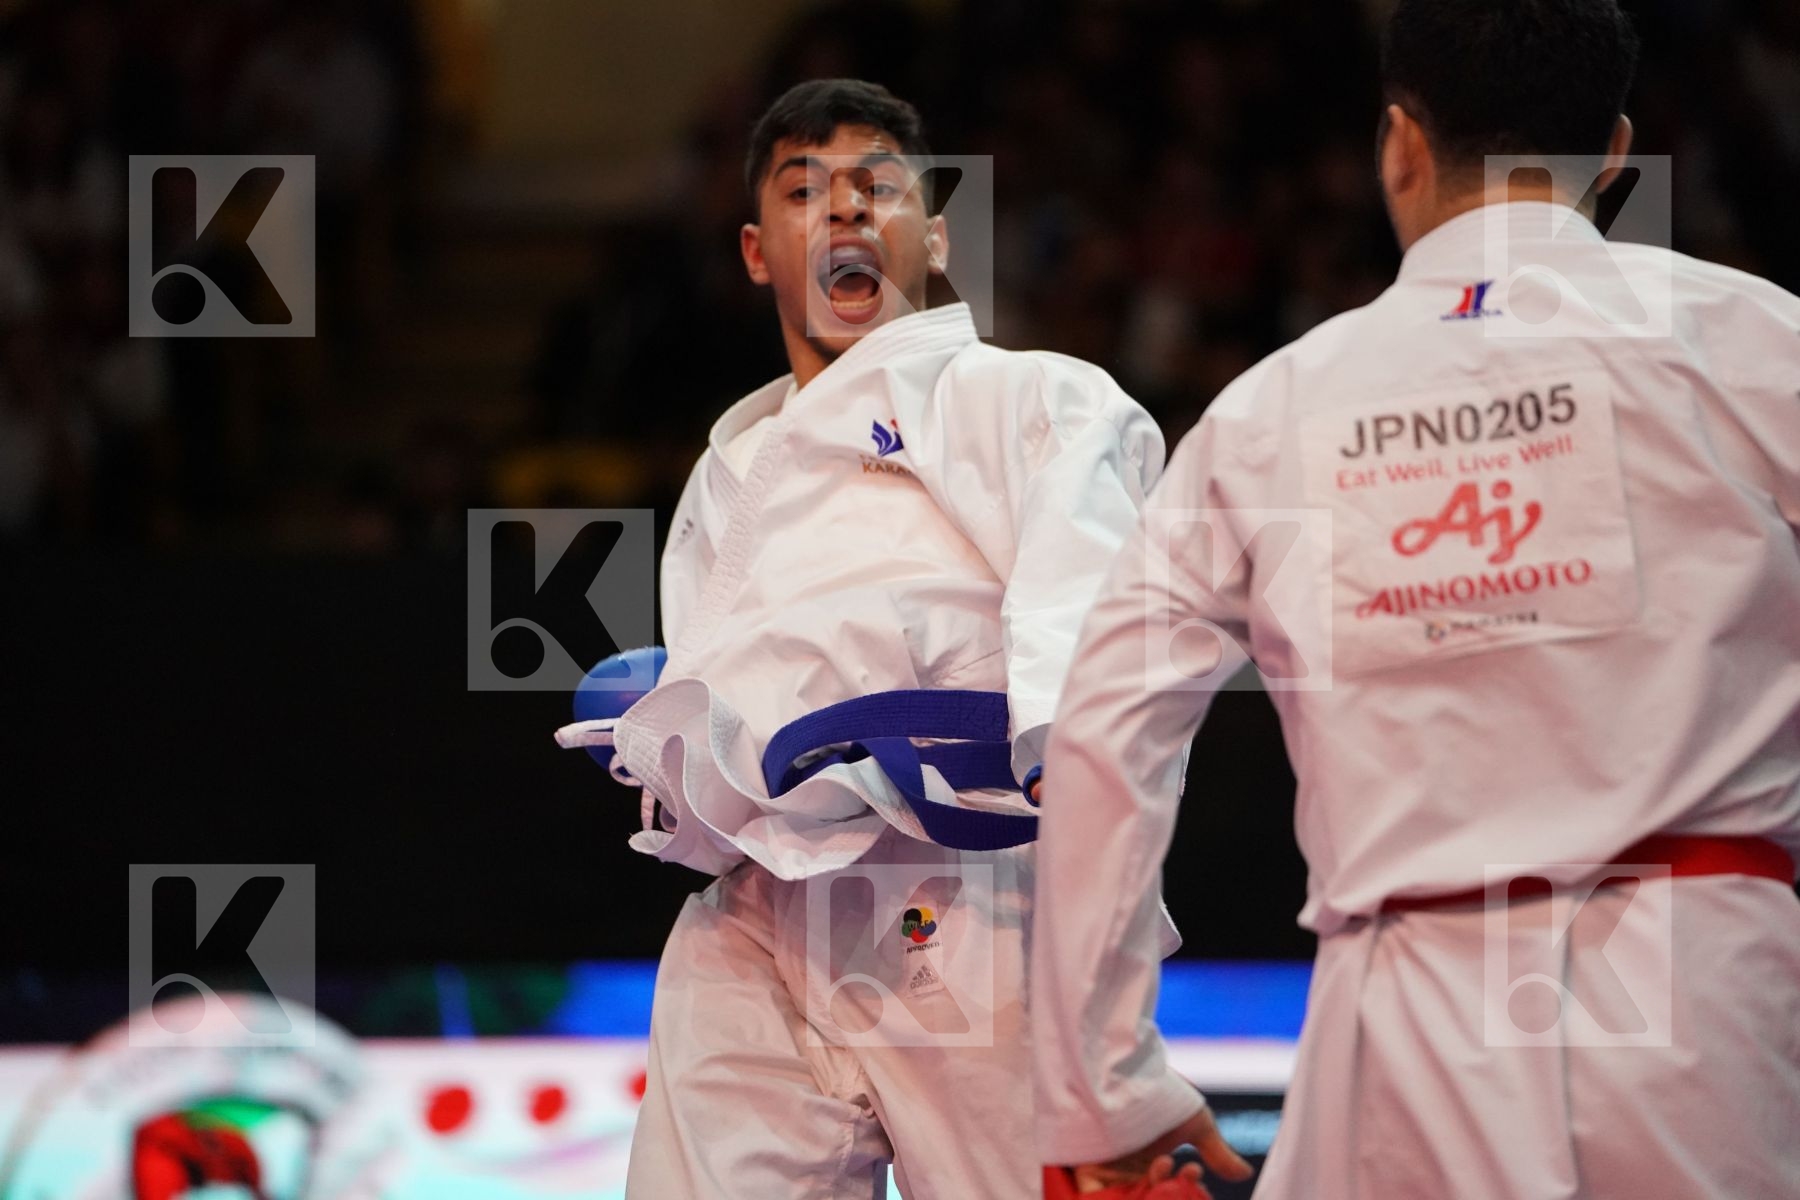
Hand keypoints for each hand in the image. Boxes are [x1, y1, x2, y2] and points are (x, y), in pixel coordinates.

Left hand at [1069, 1106, 1253, 1196]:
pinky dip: (1115, 1199)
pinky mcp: (1090, 1174)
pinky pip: (1100, 1198)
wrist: (1124, 1074)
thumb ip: (1217, 1153)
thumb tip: (1247, 1174)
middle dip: (1175, 1192)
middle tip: (1185, 1175)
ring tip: (1164, 1162)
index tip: (1199, 1177)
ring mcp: (1112, 1175)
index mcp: (1157, 1163)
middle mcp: (1134, 1172)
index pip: (1175, 1191)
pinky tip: (1141, 1186)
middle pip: (1156, 1197)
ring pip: (1134, 1199)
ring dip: (1153, 1192)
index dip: (1190, 1191)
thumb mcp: (1195, 1124)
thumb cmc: (1160, 1094)